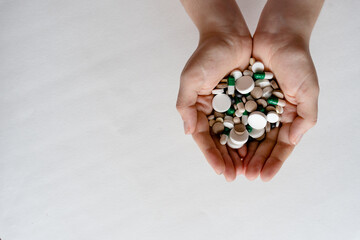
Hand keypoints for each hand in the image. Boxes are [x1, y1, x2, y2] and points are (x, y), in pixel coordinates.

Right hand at [176, 32, 251, 180]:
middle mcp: (216, 112)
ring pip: (237, 135)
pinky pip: (252, 121)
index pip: (205, 138)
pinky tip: (259, 149)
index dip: (211, 156)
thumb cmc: (206, 56)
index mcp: (200, 109)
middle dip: (227, 160)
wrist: (229, 34)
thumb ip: (186, 105)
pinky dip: (254, 136)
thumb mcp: (190, 79)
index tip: (220, 171)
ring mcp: (233, 107)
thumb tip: (188, 132)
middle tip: (235, 176)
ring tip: (247, 169)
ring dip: (241, 153)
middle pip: (221, 141)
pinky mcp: (249, 100)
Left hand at [243, 32, 318, 180]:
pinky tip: (225, 145)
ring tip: (235, 167)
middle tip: (246, 176)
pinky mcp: (240, 97)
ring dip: (241, 151)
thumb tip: (293, 140)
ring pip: (247, 134)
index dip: (273, 162)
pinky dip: (230, 131)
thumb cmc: (297, 62)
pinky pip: (234, 117)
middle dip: (255, 161)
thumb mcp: (308, 90)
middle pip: (262, 143)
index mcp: (289, 116)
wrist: (277, 36)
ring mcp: (254, 107)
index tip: (265, 177)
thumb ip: (305, 117)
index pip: (281, 145)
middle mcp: (270, 115)